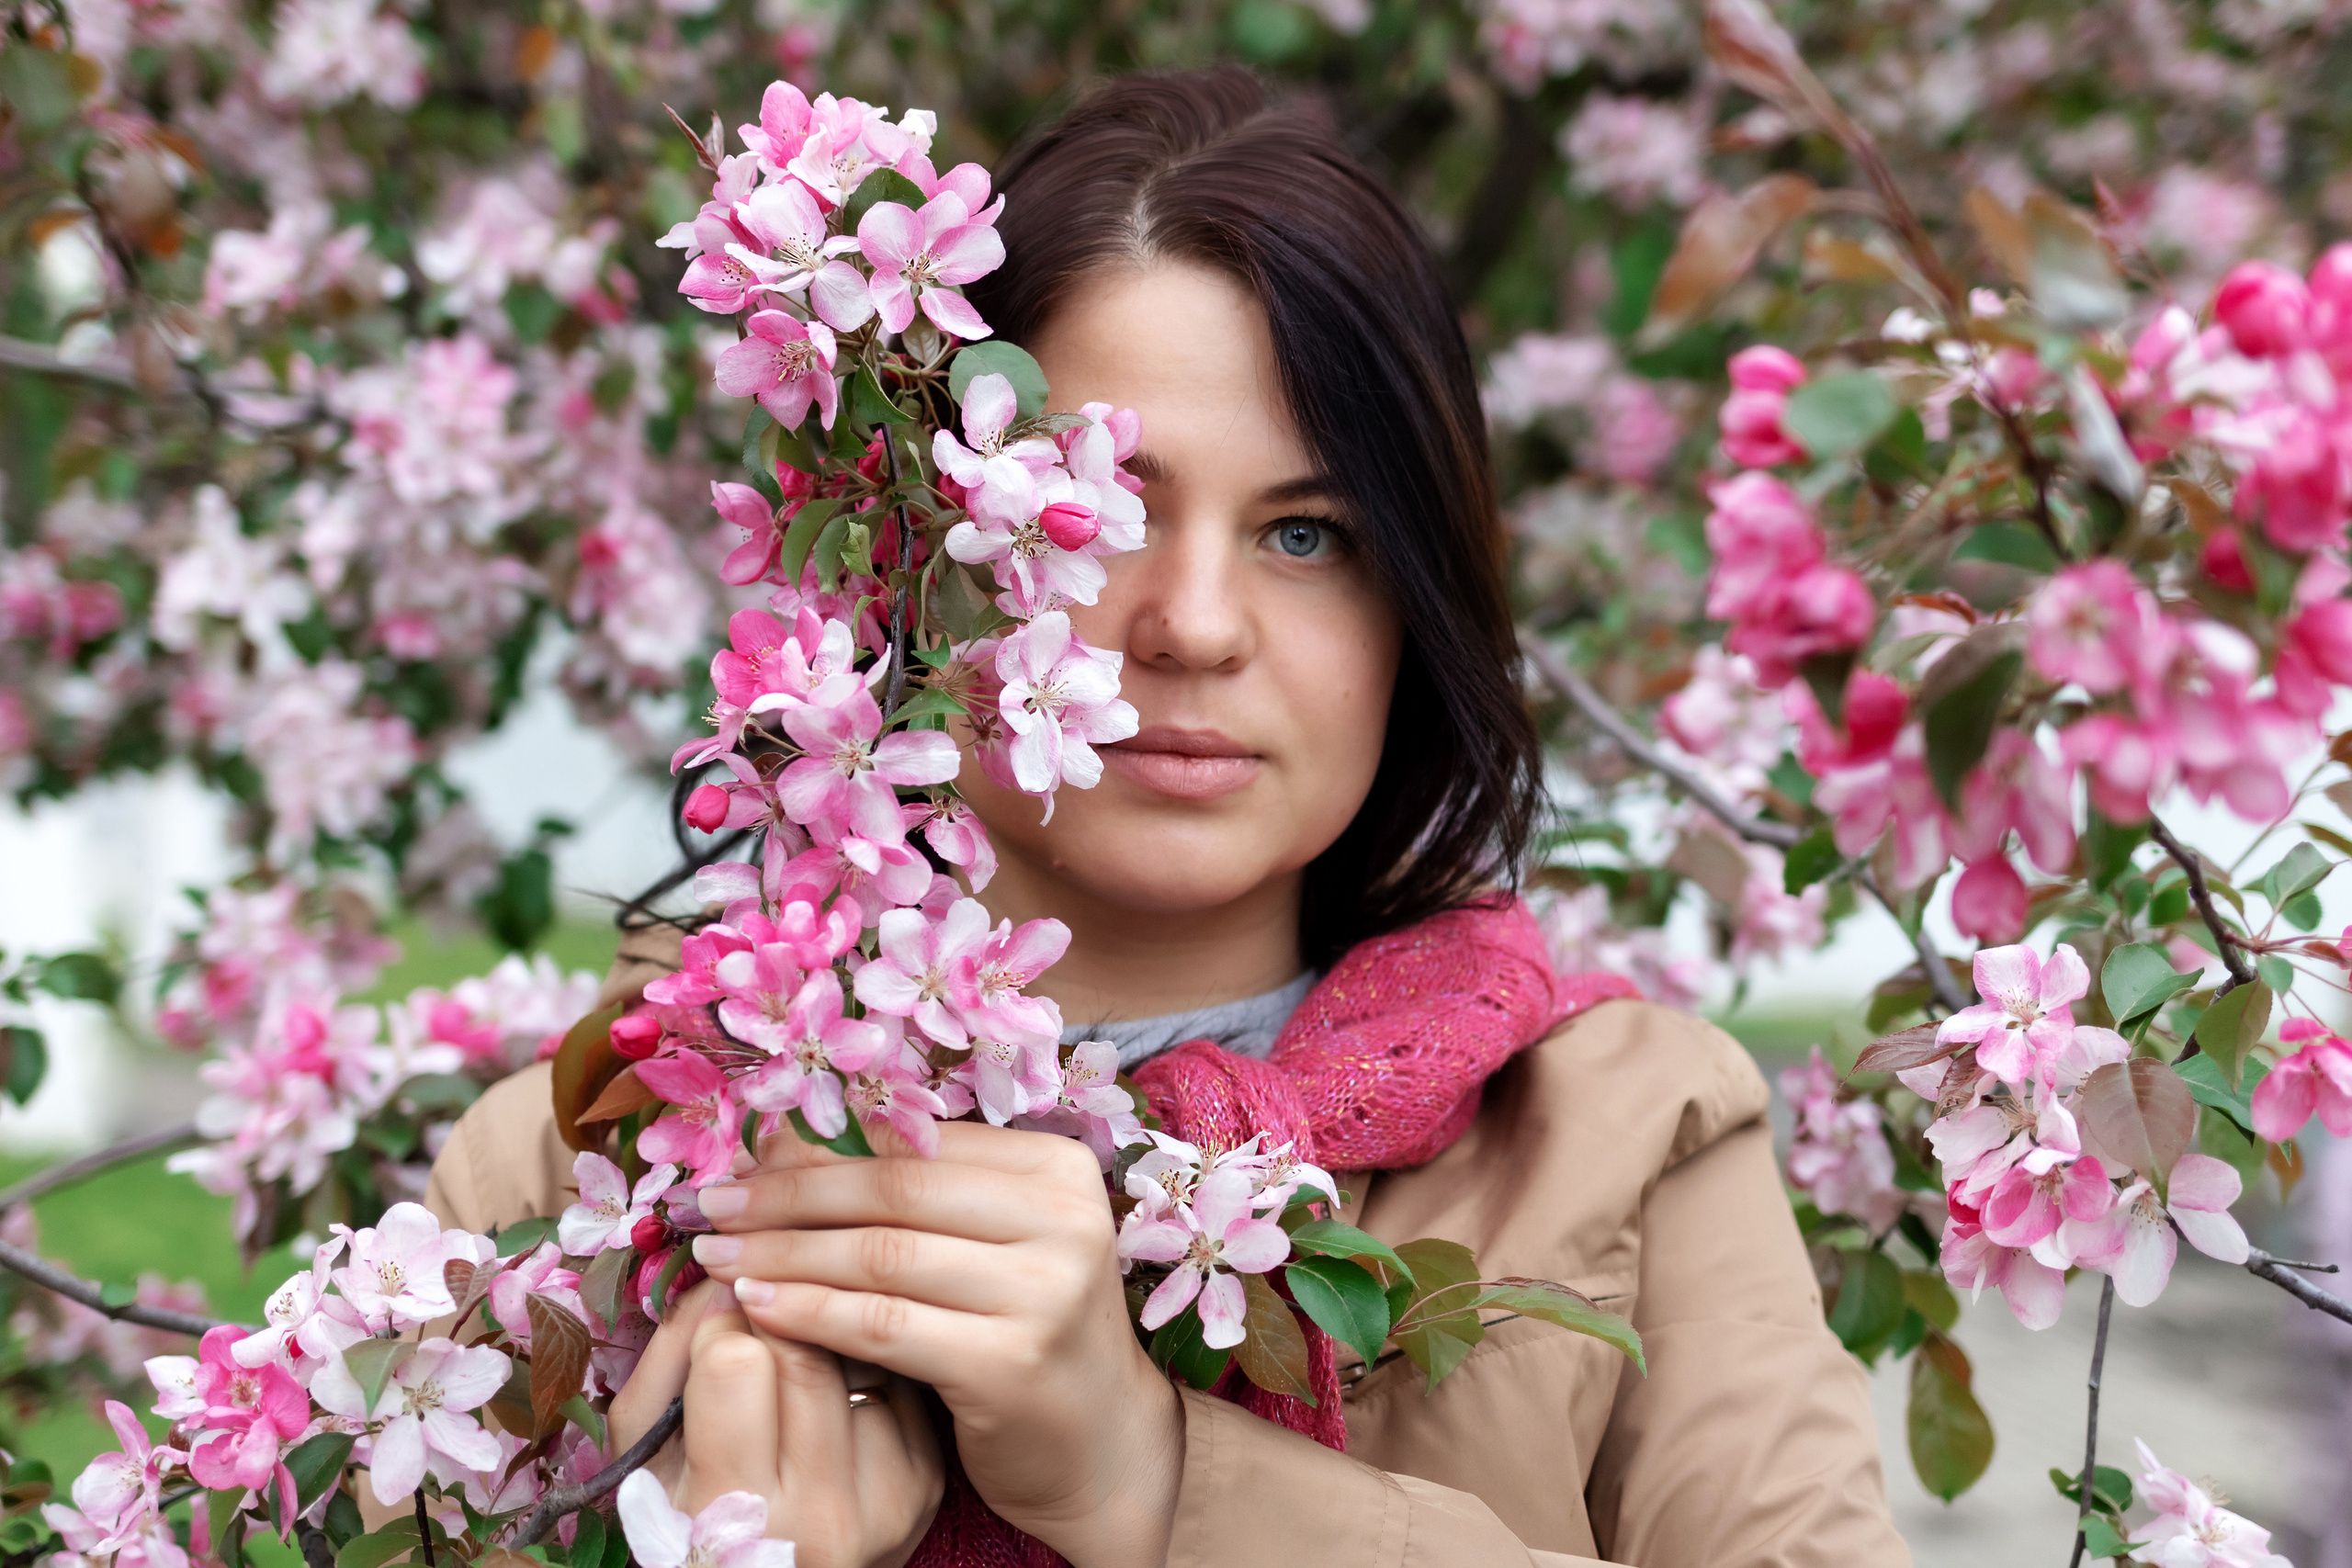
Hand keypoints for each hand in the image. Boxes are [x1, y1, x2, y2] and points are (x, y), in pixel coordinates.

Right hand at [608, 1278, 943, 1567]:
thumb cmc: (694, 1515)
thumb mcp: (647, 1453)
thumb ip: (670, 1358)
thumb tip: (724, 1273)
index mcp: (738, 1511)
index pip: (736, 1363)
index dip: (721, 1323)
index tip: (718, 1312)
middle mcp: (822, 1515)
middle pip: (806, 1353)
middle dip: (777, 1311)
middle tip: (760, 1303)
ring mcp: (886, 1500)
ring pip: (860, 1356)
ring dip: (825, 1333)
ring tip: (796, 1348)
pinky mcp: (926, 1482)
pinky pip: (897, 1381)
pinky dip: (865, 1366)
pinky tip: (837, 1387)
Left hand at [689, 1123, 1185, 1567]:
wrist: (1096, 1443)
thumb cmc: (1026, 1328)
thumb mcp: (994, 1242)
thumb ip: (921, 1191)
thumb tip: (788, 1138)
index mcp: (1059, 1167)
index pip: (918, 1140)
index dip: (824, 1144)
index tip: (747, 1156)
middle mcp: (1067, 1217)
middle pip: (896, 1189)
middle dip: (790, 1194)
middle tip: (715, 1202)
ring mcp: (1046, 1291)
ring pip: (881, 1255)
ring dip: (784, 1253)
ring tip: (719, 1255)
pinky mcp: (1011, 1362)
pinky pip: (884, 1325)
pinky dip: (810, 1312)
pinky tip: (759, 1307)